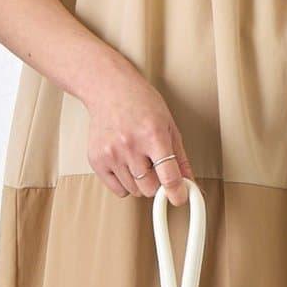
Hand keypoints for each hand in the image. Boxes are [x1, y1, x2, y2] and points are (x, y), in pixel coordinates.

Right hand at [84, 64, 194, 203]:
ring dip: (141, 182)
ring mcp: (111, 153)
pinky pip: (118, 190)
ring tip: (138, 159)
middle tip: (155, 168)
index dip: (176, 192)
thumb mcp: (169, 125)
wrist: (109, 89)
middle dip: (156, 184)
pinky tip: (125, 163)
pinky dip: (125, 183)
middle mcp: (130, 145)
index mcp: (153, 135)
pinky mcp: (97, 160)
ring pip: (134, 191)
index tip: (179, 197)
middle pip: (149, 189)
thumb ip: (180, 157)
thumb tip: (190, 183)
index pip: (168, 176)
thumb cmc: (140, 103)